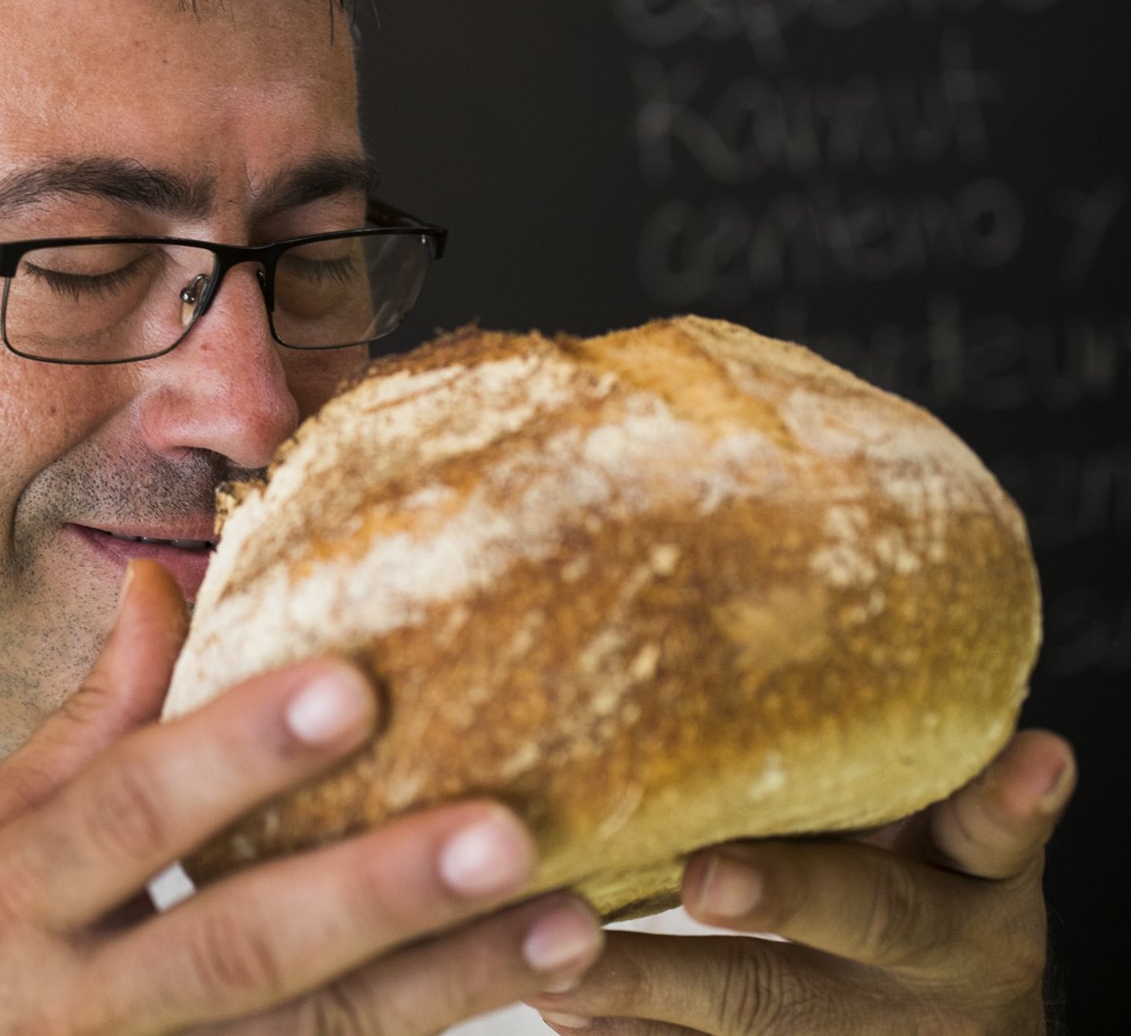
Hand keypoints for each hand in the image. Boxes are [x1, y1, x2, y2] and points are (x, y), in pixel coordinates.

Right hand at [0, 560, 604, 1033]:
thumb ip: (85, 727)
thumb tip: (165, 586)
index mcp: (10, 901)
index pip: (129, 813)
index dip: (234, 753)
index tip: (352, 686)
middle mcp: (78, 1007)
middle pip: (238, 949)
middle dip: (373, 890)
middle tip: (505, 832)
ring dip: (445, 985)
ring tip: (570, 923)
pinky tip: (520, 988)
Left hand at [529, 729, 1076, 1034]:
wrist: (947, 1032)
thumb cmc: (915, 881)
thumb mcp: (934, 824)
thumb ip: (879, 749)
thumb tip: (762, 602)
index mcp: (980, 882)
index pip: (996, 830)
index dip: (1011, 800)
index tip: (1036, 754)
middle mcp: (937, 960)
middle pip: (868, 919)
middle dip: (786, 892)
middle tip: (704, 875)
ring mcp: (863, 1028)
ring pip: (761, 1003)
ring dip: (653, 978)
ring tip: (567, 949)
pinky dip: (626, 1029)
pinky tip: (559, 998)